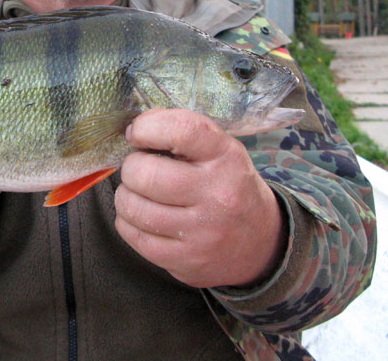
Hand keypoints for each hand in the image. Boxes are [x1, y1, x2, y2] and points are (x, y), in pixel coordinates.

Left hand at [114, 109, 286, 288]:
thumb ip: (182, 136)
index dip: (148, 126)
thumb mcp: (220, 152)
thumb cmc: (228, 186)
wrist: (261, 243)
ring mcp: (202, 232)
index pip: (182, 130)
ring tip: (138, 193)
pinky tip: (141, 216)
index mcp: (226, 157)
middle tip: (139, 169)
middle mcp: (217, 194)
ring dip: (126, 195)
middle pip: (146, 174)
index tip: (136, 132)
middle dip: (132, 168)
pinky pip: (133, 235)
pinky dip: (127, 221)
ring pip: (134, 207)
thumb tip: (133, 129)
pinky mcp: (186, 260)